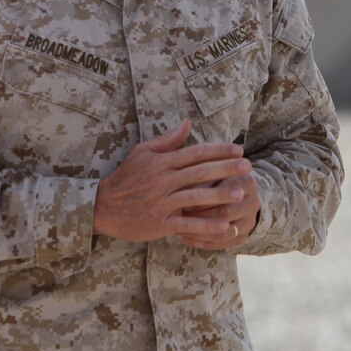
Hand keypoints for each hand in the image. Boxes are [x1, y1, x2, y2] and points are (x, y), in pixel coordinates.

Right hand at [92, 119, 251, 242]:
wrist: (102, 206)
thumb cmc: (125, 177)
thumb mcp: (143, 152)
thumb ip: (168, 140)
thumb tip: (188, 123)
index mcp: (162, 162)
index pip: (196, 153)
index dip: (219, 150)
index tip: (238, 149)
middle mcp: (164, 181)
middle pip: (200, 173)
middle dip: (226, 169)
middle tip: (248, 167)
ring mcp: (162, 203)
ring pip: (196, 198)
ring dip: (220, 195)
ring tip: (241, 193)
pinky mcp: (160, 224)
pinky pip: (188, 225)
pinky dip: (206, 226)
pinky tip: (225, 226)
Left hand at [173, 172, 259, 250]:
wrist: (235, 193)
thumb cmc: (218, 176)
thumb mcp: (213, 169)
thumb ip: (202, 172)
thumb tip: (183, 180)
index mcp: (247, 182)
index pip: (226, 191)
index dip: (202, 194)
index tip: (180, 194)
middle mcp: (252, 203)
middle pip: (225, 213)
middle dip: (199, 214)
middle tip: (178, 212)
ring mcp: (248, 223)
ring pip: (223, 233)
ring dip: (198, 231)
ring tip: (176, 227)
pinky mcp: (241, 238)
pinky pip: (219, 244)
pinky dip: (199, 241)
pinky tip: (182, 236)